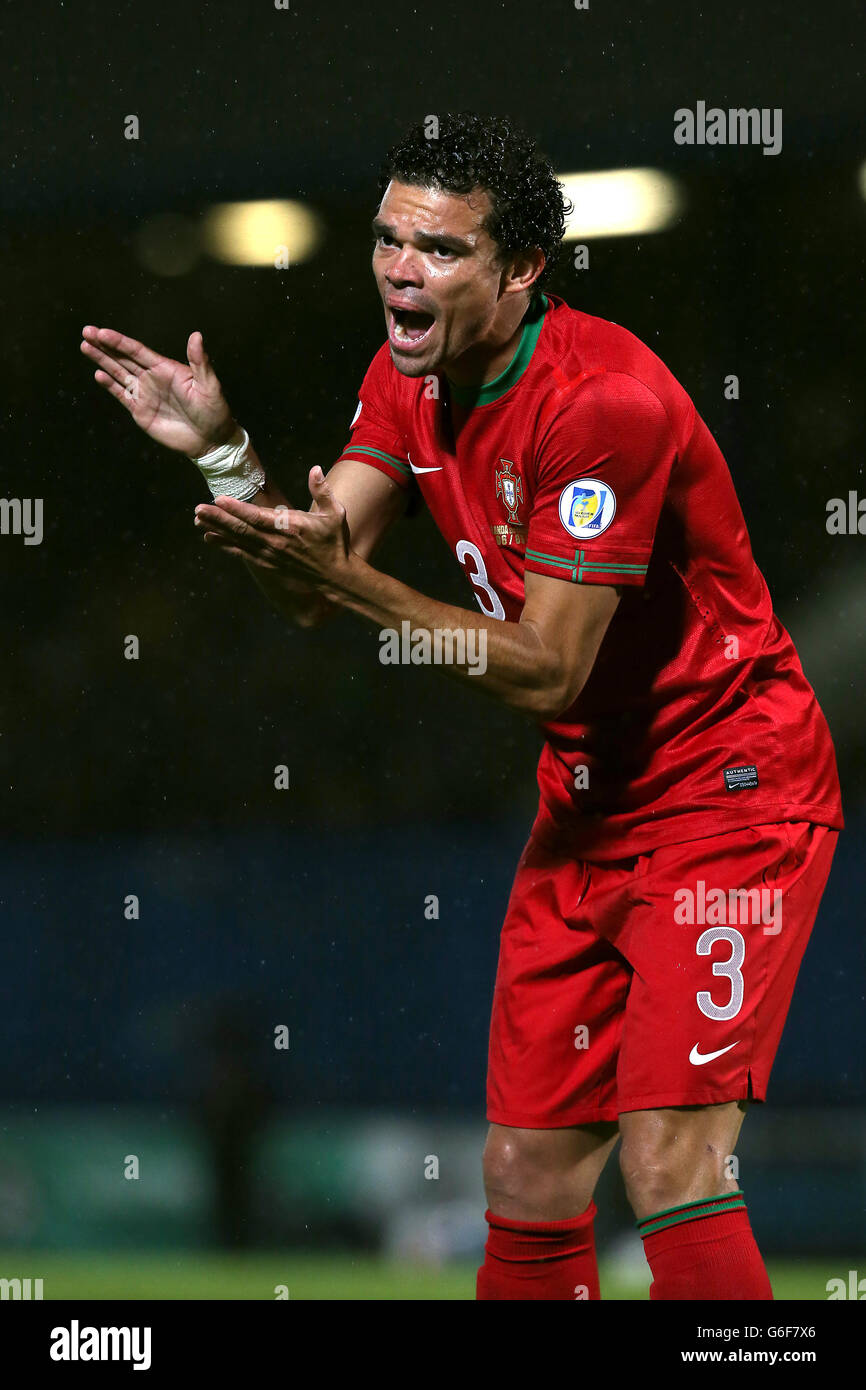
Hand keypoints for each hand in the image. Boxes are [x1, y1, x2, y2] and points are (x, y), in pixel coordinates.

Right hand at [80, 326, 235, 456]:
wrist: (210, 440)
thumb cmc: (214, 411)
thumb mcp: (209, 385)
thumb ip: (199, 361)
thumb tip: (196, 335)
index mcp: (165, 368)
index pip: (137, 351)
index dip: (119, 341)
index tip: (101, 332)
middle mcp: (152, 378)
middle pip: (123, 358)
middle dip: (104, 345)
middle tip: (86, 331)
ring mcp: (145, 394)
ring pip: (118, 373)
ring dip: (102, 360)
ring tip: (85, 346)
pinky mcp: (140, 411)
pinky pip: (122, 395)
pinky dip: (110, 385)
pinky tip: (98, 374)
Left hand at [194, 466, 352, 598]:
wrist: (334, 575)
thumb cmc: (334, 541)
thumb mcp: (335, 513)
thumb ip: (323, 490)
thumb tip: (315, 469)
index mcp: (290, 527)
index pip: (257, 517)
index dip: (236, 508)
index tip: (219, 499)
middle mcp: (275, 542)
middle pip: (241, 529)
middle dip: (218, 518)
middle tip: (198, 508)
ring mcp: (269, 554)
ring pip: (238, 540)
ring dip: (217, 529)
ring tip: (198, 520)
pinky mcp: (267, 563)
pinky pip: (242, 553)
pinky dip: (225, 545)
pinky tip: (209, 538)